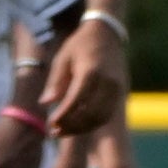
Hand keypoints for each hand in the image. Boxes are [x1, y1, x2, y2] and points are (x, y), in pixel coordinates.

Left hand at [38, 12, 130, 136]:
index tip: (51, 125)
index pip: (76, 100)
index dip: (64, 116)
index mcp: (91, 72)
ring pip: (102, 117)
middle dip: (72, 126)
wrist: (107, 35)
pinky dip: (93, 123)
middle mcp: (108, 82)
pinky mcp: (121, 92)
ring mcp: (117, 88)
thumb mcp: (62, 58)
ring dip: (83, 129)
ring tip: (64, 132)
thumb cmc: (79, 46)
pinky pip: (108, 114)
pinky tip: (78, 126)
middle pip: (91, 113)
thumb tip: (45, 103)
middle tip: (55, 132)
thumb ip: (55, 82)